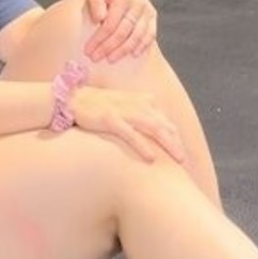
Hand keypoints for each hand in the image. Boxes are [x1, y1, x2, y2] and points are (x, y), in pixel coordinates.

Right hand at [71, 83, 185, 165]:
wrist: (72, 98)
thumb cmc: (98, 106)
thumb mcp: (124, 106)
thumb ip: (141, 115)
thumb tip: (156, 131)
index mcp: (142, 100)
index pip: (165, 120)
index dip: (175, 136)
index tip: (182, 151)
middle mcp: (136, 104)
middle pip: (163, 124)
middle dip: (176, 142)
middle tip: (185, 160)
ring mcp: (123, 111)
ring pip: (152, 128)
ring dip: (167, 144)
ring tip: (178, 159)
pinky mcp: (110, 119)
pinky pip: (130, 134)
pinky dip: (142, 145)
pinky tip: (151, 157)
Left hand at [83, 0, 156, 62]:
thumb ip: (95, 1)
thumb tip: (100, 18)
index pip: (110, 24)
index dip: (99, 39)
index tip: (88, 50)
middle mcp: (137, 3)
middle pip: (123, 32)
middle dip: (108, 47)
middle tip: (96, 58)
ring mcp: (147, 10)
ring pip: (137, 35)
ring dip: (124, 50)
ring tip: (111, 59)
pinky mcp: (153, 16)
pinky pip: (150, 34)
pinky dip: (143, 46)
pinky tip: (134, 55)